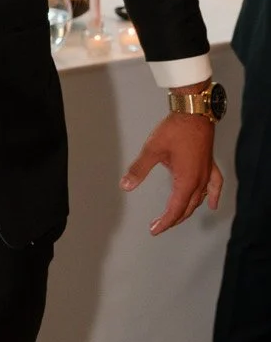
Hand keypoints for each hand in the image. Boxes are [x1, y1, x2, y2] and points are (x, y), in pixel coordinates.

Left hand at [122, 105, 222, 233]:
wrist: (193, 112)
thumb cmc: (174, 130)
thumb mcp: (152, 150)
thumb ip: (138, 169)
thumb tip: (126, 186)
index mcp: (186, 181)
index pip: (175, 209)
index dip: (165, 222)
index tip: (154, 229)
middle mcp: (199, 181)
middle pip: (187, 208)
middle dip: (173, 219)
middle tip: (159, 225)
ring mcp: (206, 173)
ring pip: (199, 199)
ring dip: (188, 210)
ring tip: (177, 217)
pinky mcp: (209, 164)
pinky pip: (215, 185)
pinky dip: (214, 196)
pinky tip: (212, 205)